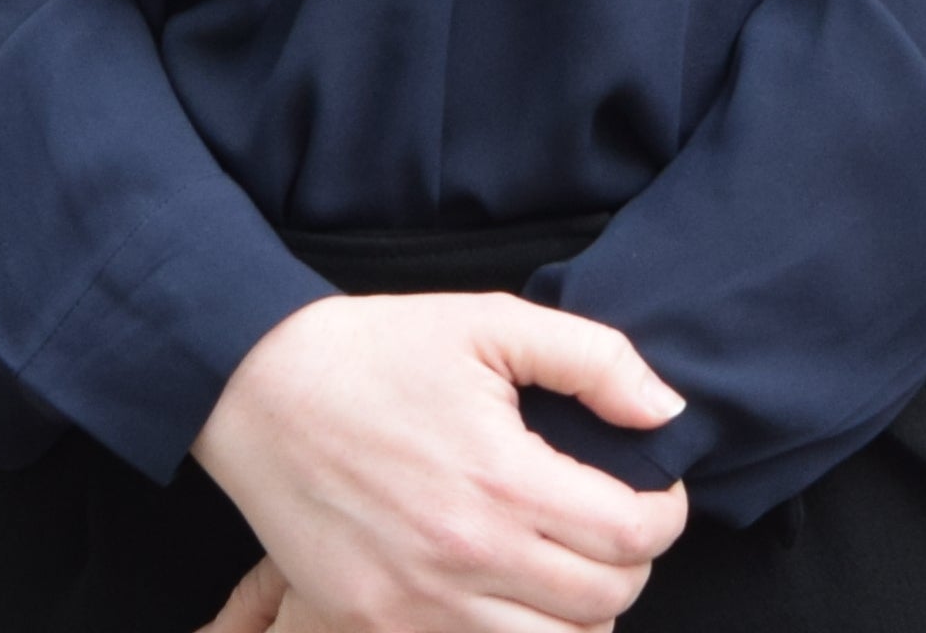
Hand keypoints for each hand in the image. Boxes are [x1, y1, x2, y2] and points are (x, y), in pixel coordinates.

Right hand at [191, 293, 693, 632]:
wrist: (257, 392)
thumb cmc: (381, 351)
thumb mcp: (495, 323)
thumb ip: (597, 361)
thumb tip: (667, 412)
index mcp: (502, 483)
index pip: (634, 537)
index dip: (666, 515)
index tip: (655, 492)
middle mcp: (464, 559)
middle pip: (604, 603)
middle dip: (630, 563)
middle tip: (612, 525)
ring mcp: (413, 608)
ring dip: (577, 613)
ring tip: (565, 564)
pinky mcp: (372, 629)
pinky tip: (509, 596)